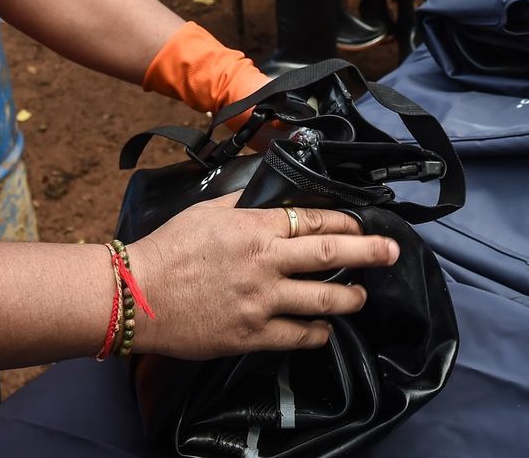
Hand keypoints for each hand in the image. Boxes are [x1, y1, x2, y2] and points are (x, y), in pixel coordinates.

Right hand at [127, 194, 399, 359]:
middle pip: (331, 253)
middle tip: (392, 251)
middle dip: (369, 251)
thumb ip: (244, 202)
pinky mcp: (252, 334)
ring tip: (362, 295)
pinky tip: (325, 329)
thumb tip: (271, 193)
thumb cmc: (168, 249)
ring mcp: (261, 300)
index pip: (315, 219)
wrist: (137, 296)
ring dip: (350, 296)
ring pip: (323, 298)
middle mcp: (264, 262)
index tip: (363, 224)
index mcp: (254, 227)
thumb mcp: (207, 210)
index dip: (347, 222)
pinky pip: (298, 335)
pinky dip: (318, 332)